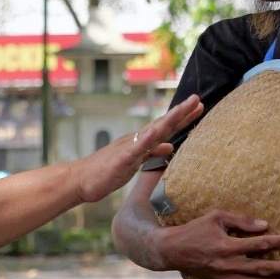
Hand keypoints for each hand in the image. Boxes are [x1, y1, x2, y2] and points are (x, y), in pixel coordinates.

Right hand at [72, 95, 202, 203]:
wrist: (81, 179)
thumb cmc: (106, 172)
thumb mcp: (135, 162)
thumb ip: (152, 153)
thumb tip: (171, 145)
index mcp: (141, 142)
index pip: (166, 128)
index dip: (183, 118)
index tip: (198, 107)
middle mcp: (137, 140)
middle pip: (163, 124)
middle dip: (181, 112)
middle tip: (197, 99)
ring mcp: (129, 148)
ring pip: (152, 131)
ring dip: (168, 119)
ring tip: (183, 109)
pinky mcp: (122, 159)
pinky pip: (137, 149)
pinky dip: (148, 139)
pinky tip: (158, 132)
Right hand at [152, 210, 279, 278]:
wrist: (172, 250)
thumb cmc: (194, 229)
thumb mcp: (215, 217)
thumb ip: (240, 220)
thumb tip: (264, 226)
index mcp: (227, 246)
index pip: (260, 244)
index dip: (279, 241)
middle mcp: (228, 264)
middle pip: (262, 268)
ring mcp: (224, 277)